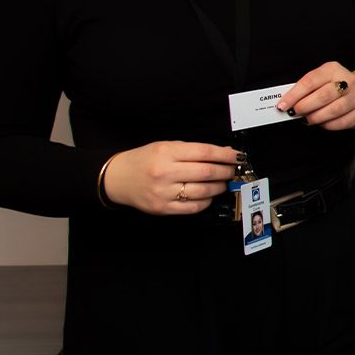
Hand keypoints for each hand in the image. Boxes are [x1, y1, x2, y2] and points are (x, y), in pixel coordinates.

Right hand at [103, 141, 241, 214]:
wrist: (117, 178)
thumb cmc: (143, 160)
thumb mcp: (165, 146)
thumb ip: (192, 150)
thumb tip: (222, 153)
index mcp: (166, 153)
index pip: (204, 152)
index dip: (225, 155)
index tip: (236, 156)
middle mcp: (165, 173)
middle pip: (207, 172)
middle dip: (226, 171)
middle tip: (232, 170)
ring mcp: (164, 192)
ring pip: (203, 191)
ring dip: (219, 187)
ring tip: (223, 182)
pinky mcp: (163, 208)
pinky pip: (193, 207)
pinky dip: (206, 201)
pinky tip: (209, 195)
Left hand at [276, 61, 354, 130]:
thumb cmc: (336, 86)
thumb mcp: (321, 79)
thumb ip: (306, 89)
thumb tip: (287, 102)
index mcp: (332, 70)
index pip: (310, 81)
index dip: (294, 95)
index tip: (283, 105)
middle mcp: (347, 82)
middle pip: (323, 96)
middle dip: (305, 107)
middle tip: (295, 112)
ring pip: (333, 111)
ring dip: (316, 117)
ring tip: (308, 119)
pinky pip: (341, 122)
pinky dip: (327, 125)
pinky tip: (322, 122)